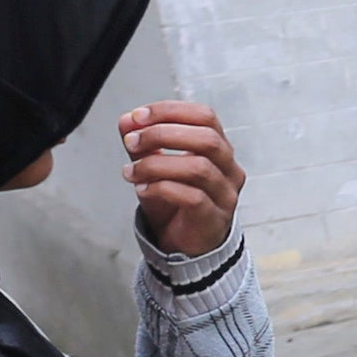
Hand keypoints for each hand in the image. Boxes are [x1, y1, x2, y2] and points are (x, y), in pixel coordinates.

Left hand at [120, 101, 245, 259]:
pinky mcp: (214, 218)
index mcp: (219, 148)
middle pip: (206, 138)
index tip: (138, 116)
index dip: (170, 111)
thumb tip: (127, 120)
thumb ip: (143, 143)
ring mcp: (225, 194)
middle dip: (162, 134)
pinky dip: (161, 189)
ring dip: (156, 164)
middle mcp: (229, 168)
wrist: (186, 244)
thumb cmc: (176, 202)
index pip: (204, 116)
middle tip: (131, 141)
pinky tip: (142, 189)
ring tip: (131, 171)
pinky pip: (192, 197)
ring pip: (198, 167)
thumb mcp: (155, 166)